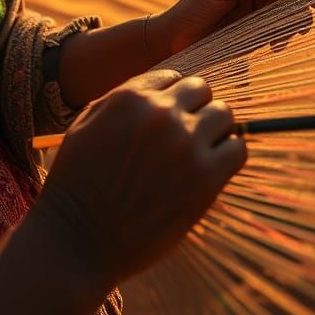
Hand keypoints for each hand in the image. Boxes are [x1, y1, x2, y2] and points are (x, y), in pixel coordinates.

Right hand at [33, 69, 245, 286]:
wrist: (78, 237)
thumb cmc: (77, 182)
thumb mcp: (86, 123)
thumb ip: (122, 99)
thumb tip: (159, 90)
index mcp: (130, 97)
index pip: (173, 77)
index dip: (171, 99)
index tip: (168, 120)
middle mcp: (161, 113)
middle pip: (202, 89)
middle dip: (196, 108)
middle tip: (187, 135)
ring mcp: (186, 144)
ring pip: (224, 114)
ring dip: (215, 130)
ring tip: (201, 152)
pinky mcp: (205, 179)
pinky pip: (237, 149)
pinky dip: (229, 155)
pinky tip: (212, 170)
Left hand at [149, 0, 314, 58]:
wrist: (173, 39)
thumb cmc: (192, 8)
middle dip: (303, 11)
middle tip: (301, 28)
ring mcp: (259, 16)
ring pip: (290, 17)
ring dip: (294, 27)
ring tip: (281, 41)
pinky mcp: (256, 37)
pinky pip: (279, 35)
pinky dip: (283, 39)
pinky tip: (274, 47)